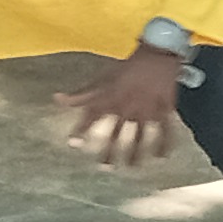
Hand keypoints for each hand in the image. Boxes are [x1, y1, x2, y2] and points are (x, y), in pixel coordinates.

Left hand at [58, 45, 182, 165]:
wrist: (157, 53)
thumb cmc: (128, 66)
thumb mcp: (104, 78)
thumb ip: (83, 93)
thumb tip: (57, 99)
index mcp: (112, 98)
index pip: (92, 116)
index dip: (82, 129)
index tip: (74, 144)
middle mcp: (127, 107)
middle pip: (116, 134)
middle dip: (110, 151)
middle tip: (104, 167)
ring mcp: (147, 110)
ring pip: (140, 137)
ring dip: (136, 153)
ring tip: (132, 167)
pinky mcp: (164, 109)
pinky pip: (165, 130)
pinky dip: (164, 144)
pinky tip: (161, 157)